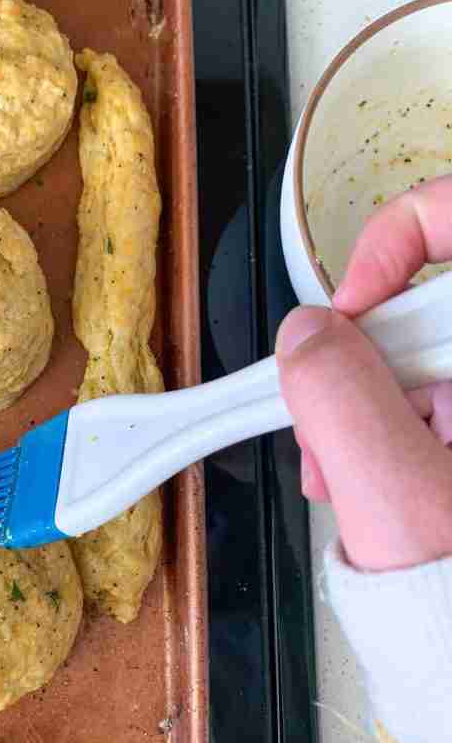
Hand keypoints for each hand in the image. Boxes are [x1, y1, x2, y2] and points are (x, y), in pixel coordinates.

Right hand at [276, 175, 451, 571]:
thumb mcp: (395, 498)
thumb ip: (339, 400)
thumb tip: (305, 335)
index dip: (393, 244)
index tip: (346, 313)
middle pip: (423, 303)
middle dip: (356, 362)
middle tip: (329, 430)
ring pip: (418, 351)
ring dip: (362, 404)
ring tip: (346, 478)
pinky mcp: (451, 415)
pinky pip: (422, 388)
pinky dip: (386, 421)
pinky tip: (373, 476)